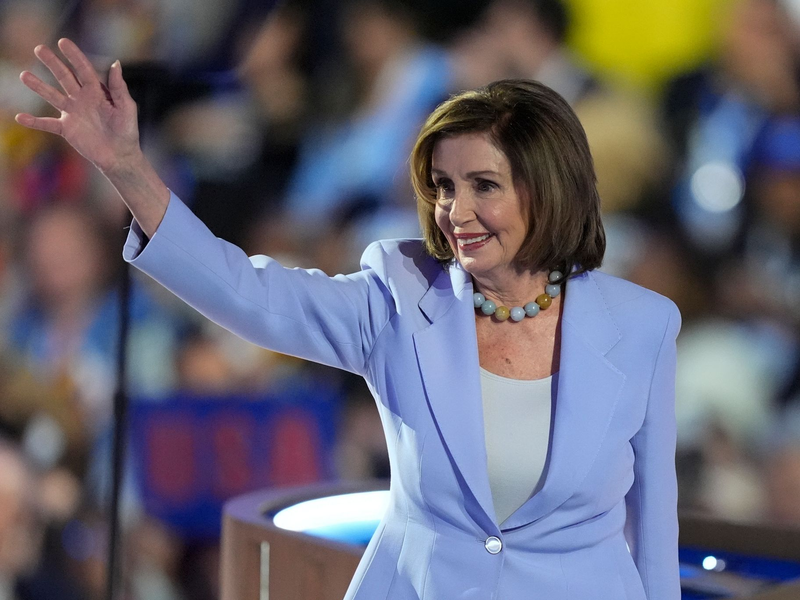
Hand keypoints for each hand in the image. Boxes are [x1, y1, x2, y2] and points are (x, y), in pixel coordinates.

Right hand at [16, 38, 140, 173]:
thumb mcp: (126, 108)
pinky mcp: (66, 129)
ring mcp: (72, 113)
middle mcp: (82, 99)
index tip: (63, 42)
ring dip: (38, 86)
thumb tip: (116, 63)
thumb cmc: (127, 131)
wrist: (120, 156)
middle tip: (39, 49)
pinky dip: (34, 122)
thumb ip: (119, 88)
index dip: (74, 56)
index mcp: (97, 92)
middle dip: (52, 63)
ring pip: (52, 96)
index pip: (84, 69)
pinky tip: (20, 117)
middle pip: (64, 77)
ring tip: (24, 75)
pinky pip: (47, 124)